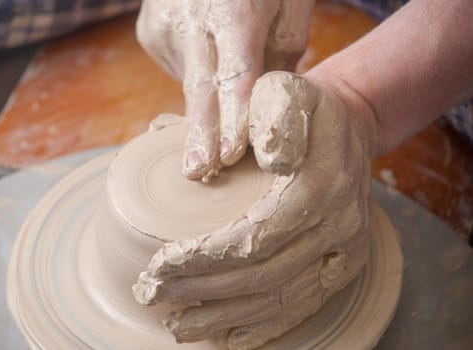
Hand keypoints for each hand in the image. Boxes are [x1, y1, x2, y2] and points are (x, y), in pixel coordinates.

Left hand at [133, 72, 376, 348]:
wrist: (345, 127)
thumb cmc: (302, 107)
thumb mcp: (286, 90)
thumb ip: (274, 116)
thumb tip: (269, 156)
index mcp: (320, 185)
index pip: (254, 237)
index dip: (204, 258)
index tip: (159, 265)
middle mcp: (337, 226)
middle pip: (262, 275)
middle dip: (202, 291)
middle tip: (153, 295)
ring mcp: (344, 250)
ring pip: (280, 298)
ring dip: (225, 316)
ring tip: (178, 325)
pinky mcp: (343, 265)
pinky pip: (303, 305)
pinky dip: (262, 326)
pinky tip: (228, 336)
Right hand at [136, 0, 314, 181]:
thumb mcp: (288, 4)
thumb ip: (282, 52)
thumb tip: (267, 102)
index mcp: (233, 8)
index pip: (235, 72)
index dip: (235, 115)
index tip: (231, 153)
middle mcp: (190, 16)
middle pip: (199, 87)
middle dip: (200, 135)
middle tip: (196, 172)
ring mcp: (163, 24)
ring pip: (190, 82)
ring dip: (210, 96)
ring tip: (224, 67)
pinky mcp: (149, 32)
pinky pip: (178, 69)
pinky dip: (196, 73)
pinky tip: (204, 52)